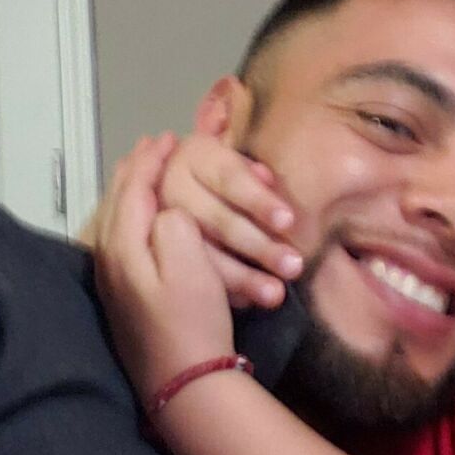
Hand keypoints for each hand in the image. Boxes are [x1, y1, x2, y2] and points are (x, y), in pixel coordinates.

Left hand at [94, 134, 235, 401]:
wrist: (185, 384)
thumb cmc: (191, 321)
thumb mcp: (190, 263)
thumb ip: (172, 224)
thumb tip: (167, 211)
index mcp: (122, 246)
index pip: (132, 188)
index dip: (150, 160)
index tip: (167, 137)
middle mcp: (109, 259)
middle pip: (116, 201)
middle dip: (135, 170)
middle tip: (154, 146)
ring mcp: (113, 281)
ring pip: (117, 220)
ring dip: (134, 191)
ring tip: (149, 173)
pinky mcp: (124, 298)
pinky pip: (124, 239)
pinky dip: (136, 216)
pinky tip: (149, 219)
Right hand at [157, 132, 302, 308]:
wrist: (188, 177)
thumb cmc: (231, 167)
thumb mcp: (240, 154)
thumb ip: (252, 164)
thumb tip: (267, 177)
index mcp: (195, 153)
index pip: (230, 177)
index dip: (259, 200)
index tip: (288, 222)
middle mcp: (171, 184)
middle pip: (217, 218)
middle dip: (258, 245)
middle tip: (294, 266)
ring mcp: (160, 220)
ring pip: (203, 252)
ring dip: (242, 275)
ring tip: (276, 294)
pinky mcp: (160, 250)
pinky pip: (193, 273)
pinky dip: (225, 288)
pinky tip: (249, 301)